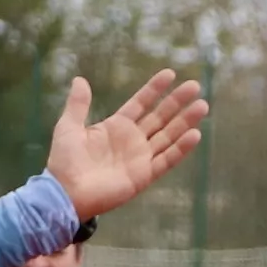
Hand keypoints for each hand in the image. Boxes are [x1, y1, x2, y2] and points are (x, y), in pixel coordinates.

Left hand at [43, 70, 210, 218]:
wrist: (66, 193)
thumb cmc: (64, 162)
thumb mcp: (68, 127)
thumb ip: (78, 104)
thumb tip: (79, 79)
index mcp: (116, 127)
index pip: (141, 103)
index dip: (154, 89)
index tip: (170, 73)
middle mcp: (132, 141)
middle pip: (160, 117)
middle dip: (177, 102)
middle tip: (195, 86)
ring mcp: (140, 158)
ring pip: (168, 136)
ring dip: (185, 121)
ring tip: (202, 105)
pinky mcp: (144, 176)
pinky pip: (166, 160)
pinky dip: (181, 149)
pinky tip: (195, 134)